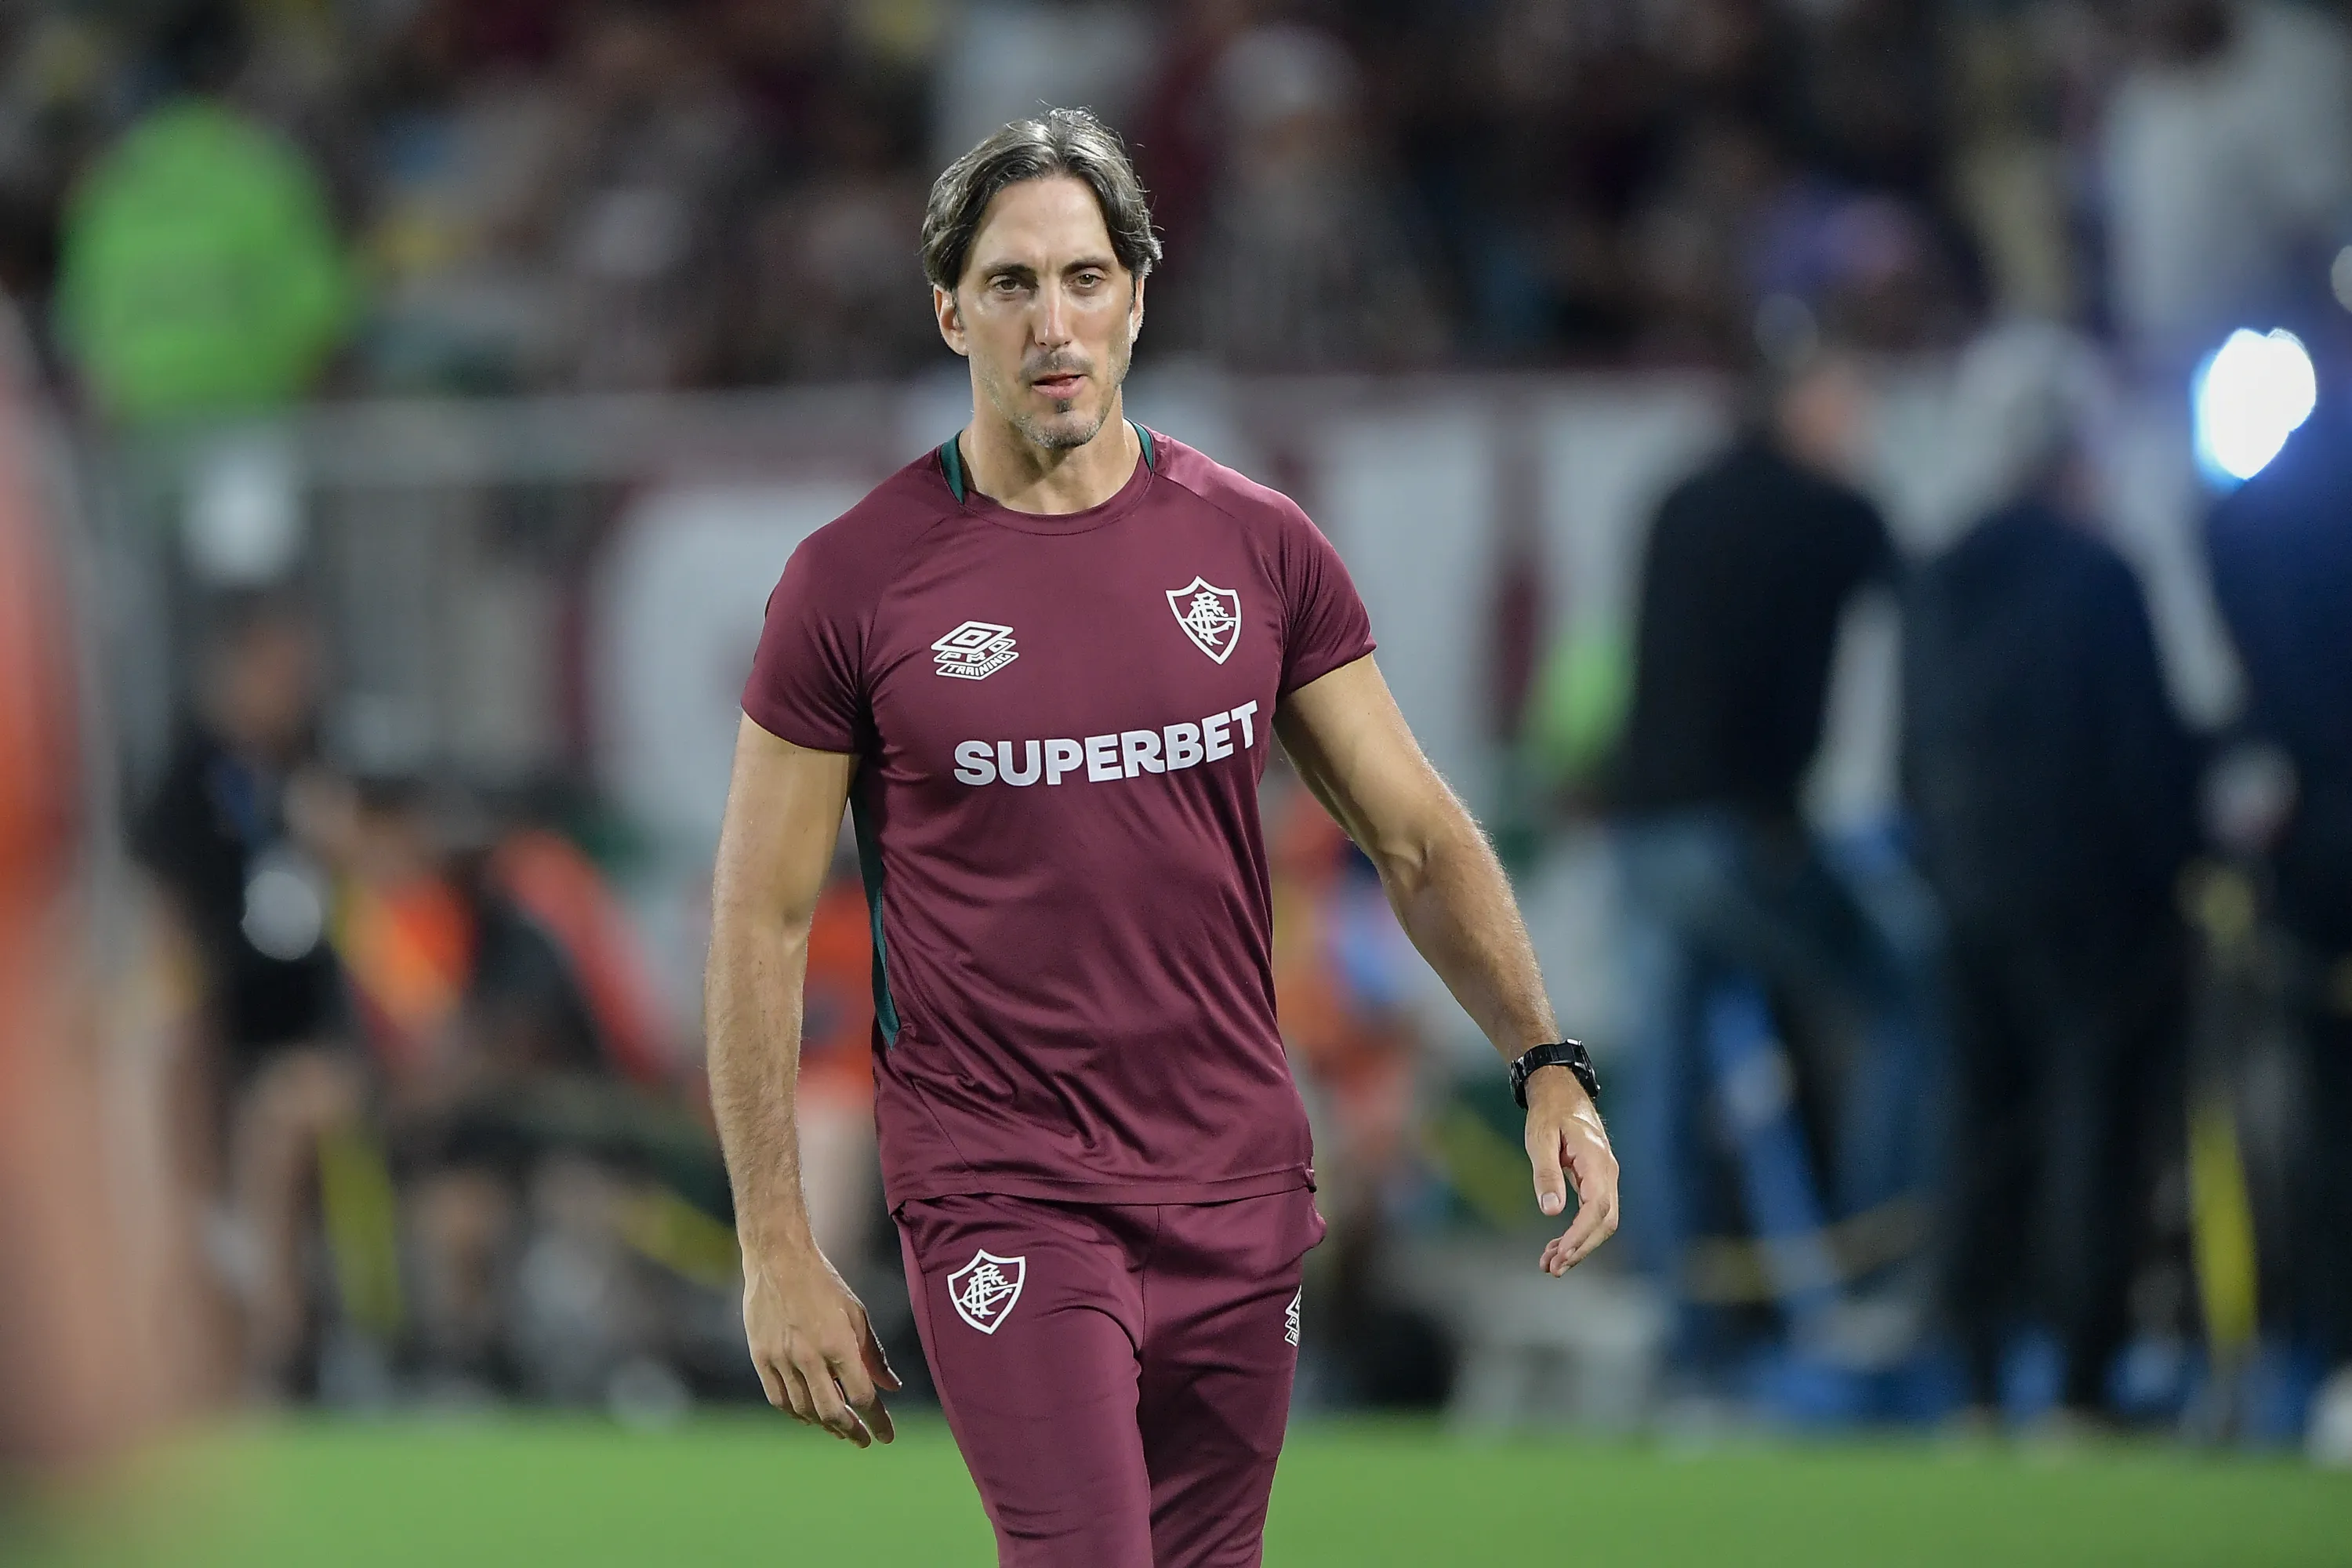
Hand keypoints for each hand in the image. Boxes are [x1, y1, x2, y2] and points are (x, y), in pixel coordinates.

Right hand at [742, 1238, 900, 1445]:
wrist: (778, 1259)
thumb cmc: (824, 1283)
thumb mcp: (857, 1314)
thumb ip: (874, 1355)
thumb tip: (892, 1387)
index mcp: (838, 1344)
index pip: (862, 1396)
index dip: (877, 1420)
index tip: (887, 1437)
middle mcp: (809, 1357)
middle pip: (833, 1412)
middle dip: (852, 1431)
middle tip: (864, 1440)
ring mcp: (782, 1359)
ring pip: (804, 1410)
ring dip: (825, 1425)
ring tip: (840, 1429)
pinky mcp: (761, 1358)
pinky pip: (779, 1398)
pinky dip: (796, 1413)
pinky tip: (808, 1417)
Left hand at [1524, 1067, 1619, 1275]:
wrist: (1561, 1092)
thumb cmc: (1549, 1113)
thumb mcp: (1540, 1139)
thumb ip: (1546, 1173)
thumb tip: (1551, 1212)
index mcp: (1597, 1162)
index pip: (1597, 1208)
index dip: (1580, 1236)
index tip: (1560, 1255)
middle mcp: (1608, 1173)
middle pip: (1605, 1221)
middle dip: (1580, 1248)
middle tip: (1552, 1268)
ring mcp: (1605, 1179)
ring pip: (1601, 1222)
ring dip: (1579, 1245)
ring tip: (1549, 1264)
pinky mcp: (1597, 1183)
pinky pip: (1593, 1214)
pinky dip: (1577, 1234)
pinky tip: (1556, 1246)